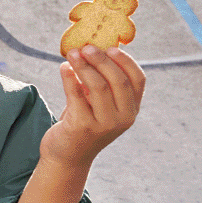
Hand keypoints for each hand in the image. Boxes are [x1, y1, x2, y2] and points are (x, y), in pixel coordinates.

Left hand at [41, 45, 144, 167]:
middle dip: (101, 60)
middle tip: (86, 47)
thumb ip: (102, 83)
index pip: (138, 80)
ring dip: (83, 66)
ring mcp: (104, 124)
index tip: (110, 48)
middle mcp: (123, 118)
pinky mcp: (82, 127)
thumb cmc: (83, 123)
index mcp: (131, 109)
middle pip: (118, 80)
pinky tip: (63, 68)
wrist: (67, 155)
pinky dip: (69, 78)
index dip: (126, 61)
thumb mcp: (99, 104)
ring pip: (98, 86)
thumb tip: (95, 49)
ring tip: (71, 54)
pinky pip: (76, 96)